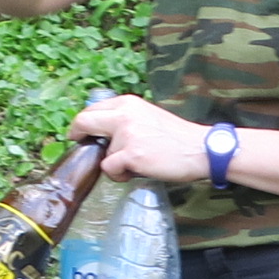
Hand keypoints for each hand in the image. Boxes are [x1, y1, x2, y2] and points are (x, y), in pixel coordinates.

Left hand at [70, 91, 213, 185]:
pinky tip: (137, 171)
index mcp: (128, 103)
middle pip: (84, 122)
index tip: (81, 134)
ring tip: (136, 163)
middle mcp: (124, 114)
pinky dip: (120, 175)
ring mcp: (127, 134)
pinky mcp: (131, 154)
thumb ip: (126, 119)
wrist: (200, 149)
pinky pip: (109, 169)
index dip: (82, 124)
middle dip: (78, 135)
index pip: (92, 109)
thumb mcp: (148, 116)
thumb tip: (102, 133)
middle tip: (81, 146)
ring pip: (101, 153)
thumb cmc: (177, 137)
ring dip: (113, 162)